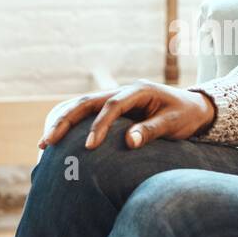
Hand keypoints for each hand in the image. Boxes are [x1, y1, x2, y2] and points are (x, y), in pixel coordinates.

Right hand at [38, 80, 216, 150]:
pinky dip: (70, 123)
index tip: (89, 146)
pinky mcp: (111, 108)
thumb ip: (151, 131)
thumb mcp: (174, 124)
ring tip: (44, 143)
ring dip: (62, 121)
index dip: (98, 125)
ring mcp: (115, 97)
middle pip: (87, 102)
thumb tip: (128, 142)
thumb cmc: (185, 116)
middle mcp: (123, 90)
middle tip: (48, 142)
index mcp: (138, 90)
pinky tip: (55, 138)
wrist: (193, 108)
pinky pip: (86, 113)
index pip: (111, 105)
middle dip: (65, 121)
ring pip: (81, 105)